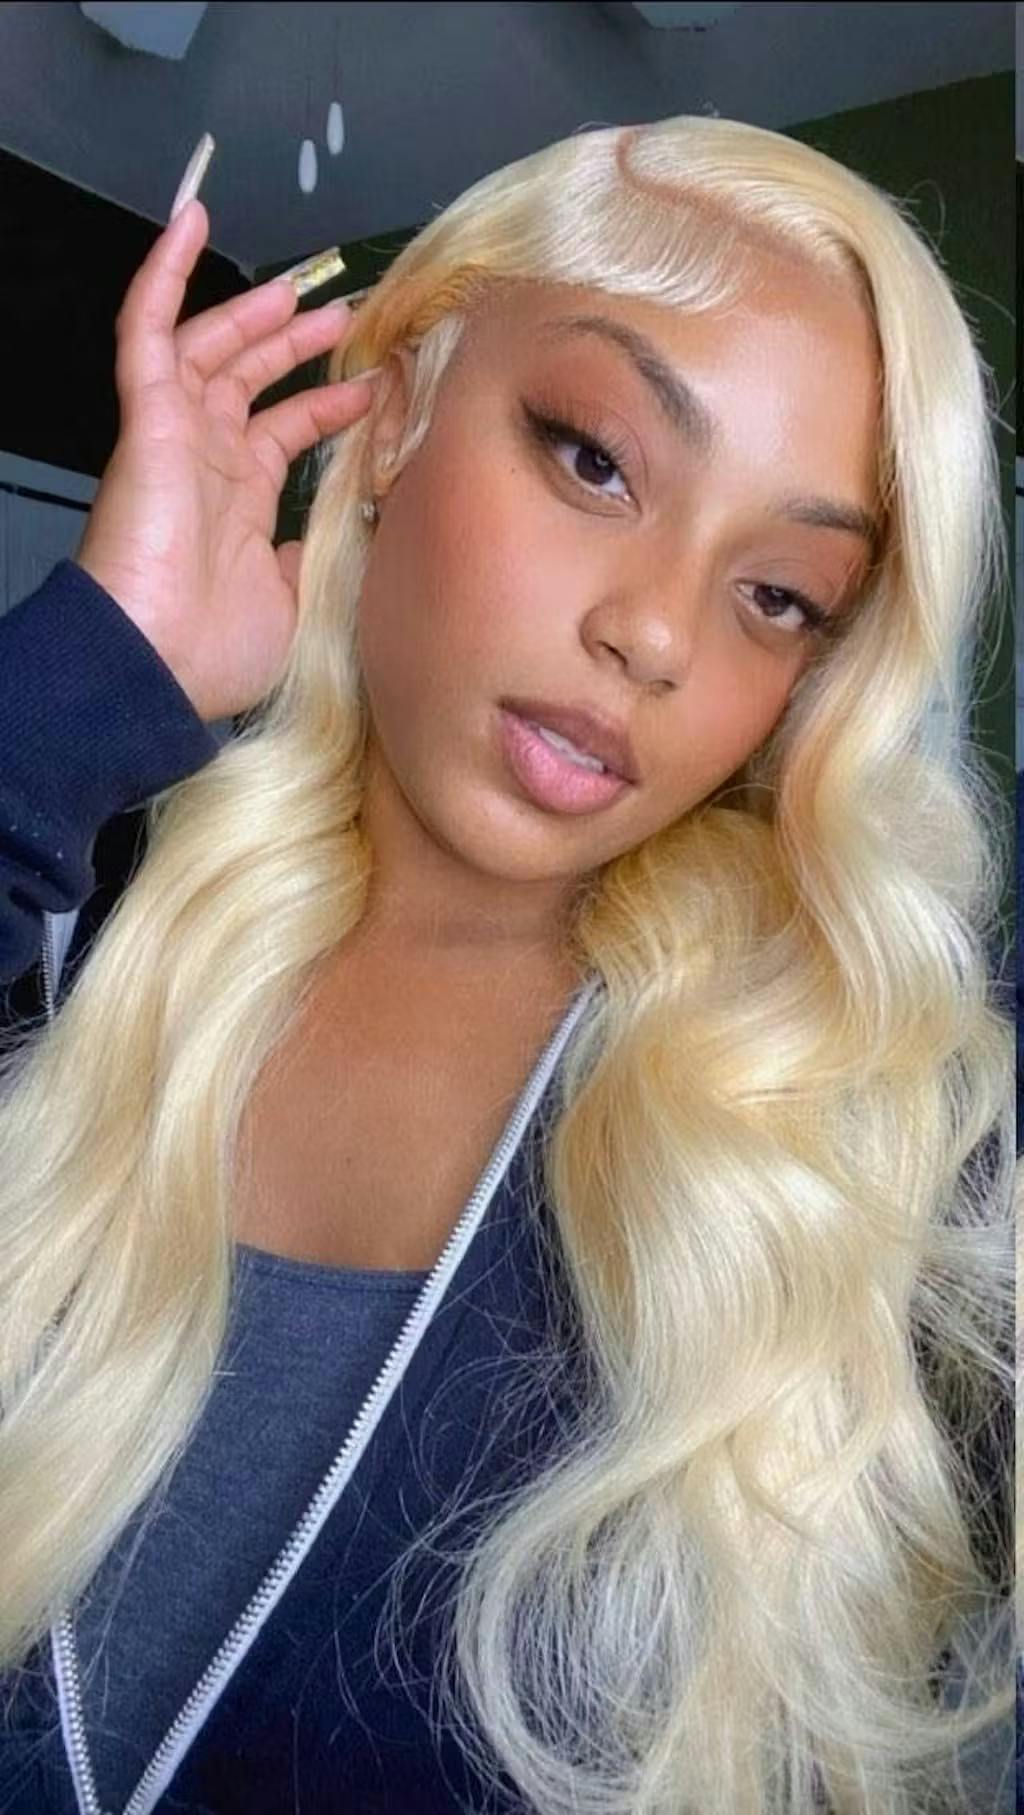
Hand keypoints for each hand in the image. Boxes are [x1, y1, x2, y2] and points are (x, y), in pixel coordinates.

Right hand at [75, 198, 377, 721]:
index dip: (327, 405)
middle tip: (342, 313)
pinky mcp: (147, 417)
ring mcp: (176, 435)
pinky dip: (163, 273)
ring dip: (251, 311)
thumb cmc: (213, 651)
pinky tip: (189, 223)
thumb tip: (317, 539)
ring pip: (209, 347)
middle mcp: (207, 461)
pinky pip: (145, 330)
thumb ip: (304, 559)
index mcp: (239, 502)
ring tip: (298, 285)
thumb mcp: (289, 603)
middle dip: (294, 344)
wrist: (155, 662)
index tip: (376, 385)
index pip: (284, 432)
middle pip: (249, 379)